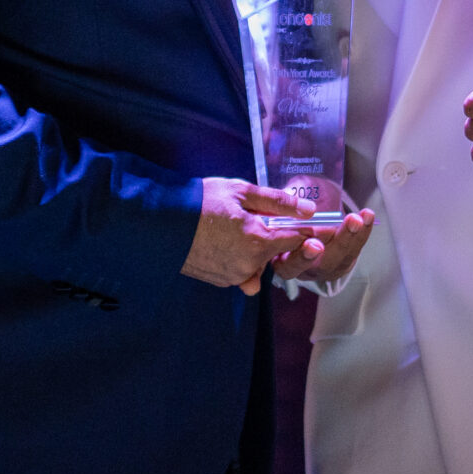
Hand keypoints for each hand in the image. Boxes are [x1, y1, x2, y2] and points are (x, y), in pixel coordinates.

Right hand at [183, 179, 317, 293]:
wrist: (163, 222)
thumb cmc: (201, 201)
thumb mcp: (241, 192)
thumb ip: (278, 202)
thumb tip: (309, 210)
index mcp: (258, 241)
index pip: (296, 239)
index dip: (299, 226)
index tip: (295, 218)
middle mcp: (250, 265)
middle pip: (276, 252)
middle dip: (271, 235)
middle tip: (249, 216)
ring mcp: (235, 276)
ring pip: (260, 263)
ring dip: (255, 248)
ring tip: (233, 228)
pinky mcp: (222, 281)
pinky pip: (243, 271)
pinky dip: (240, 258)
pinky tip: (223, 242)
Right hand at [272, 206, 377, 287]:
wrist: (302, 225)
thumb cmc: (286, 220)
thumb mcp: (279, 214)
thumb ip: (282, 209)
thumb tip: (289, 195)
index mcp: (282, 263)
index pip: (290, 265)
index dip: (302, 256)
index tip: (314, 243)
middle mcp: (305, 269)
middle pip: (322, 263)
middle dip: (339, 243)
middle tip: (351, 223)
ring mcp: (325, 268)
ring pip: (342, 256)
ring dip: (354, 234)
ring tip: (361, 216)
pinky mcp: (342, 262)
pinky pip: (354, 249)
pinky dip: (362, 232)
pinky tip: (367, 215)